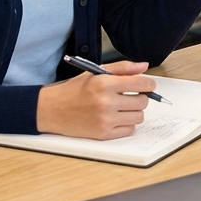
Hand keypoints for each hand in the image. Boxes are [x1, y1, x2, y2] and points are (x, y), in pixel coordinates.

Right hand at [35, 61, 156, 138]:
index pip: (141, 84)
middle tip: (130, 96)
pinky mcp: (103, 134)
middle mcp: (106, 102)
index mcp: (104, 84)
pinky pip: (129, 130)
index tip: (147, 85)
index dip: (148, 84)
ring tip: (122, 107)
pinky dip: (126, 124)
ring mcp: (105, 120)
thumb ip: (122, 68)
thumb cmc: (74, 90)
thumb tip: (144, 66)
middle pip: (142, 102)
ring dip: (134, 112)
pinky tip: (116, 118)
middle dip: (140, 97)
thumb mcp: (96, 72)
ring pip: (138, 117)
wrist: (52, 110)